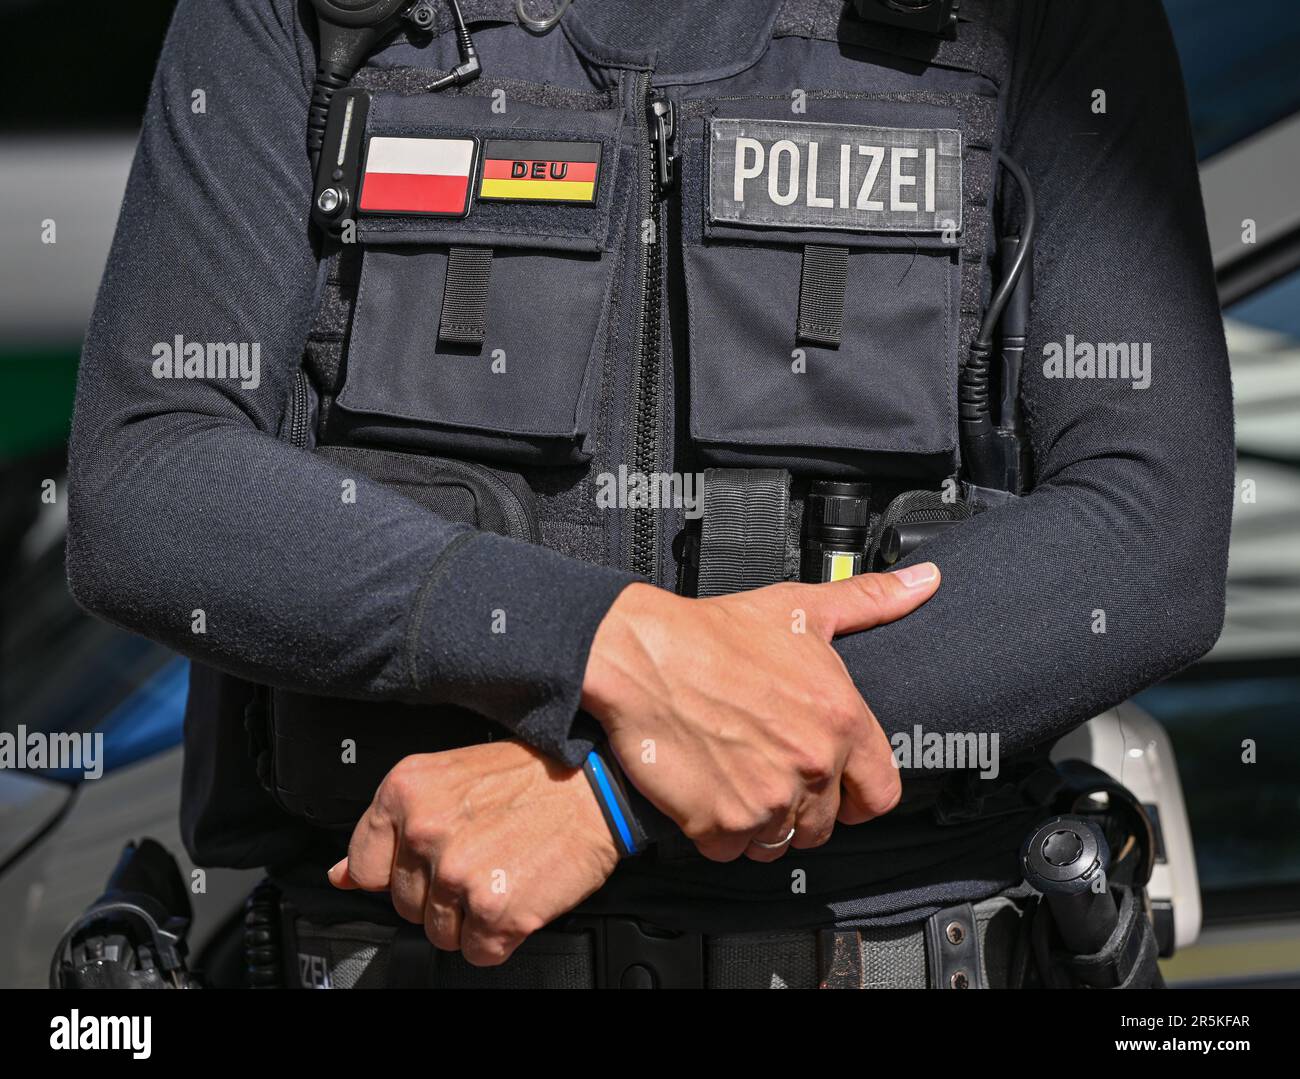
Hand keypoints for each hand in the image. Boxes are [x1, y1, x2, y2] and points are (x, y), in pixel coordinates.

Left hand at [328, 741, 618, 965]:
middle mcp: (426, 831)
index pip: (362, 867)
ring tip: (503, 872)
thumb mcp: (450, 777)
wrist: (599, 786)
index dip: (397, 870)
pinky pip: (478, 952)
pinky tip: (519, 894)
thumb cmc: (533, 775)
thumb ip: (392, 825)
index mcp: (406, 790)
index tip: (426, 860)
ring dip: (470, 917)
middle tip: (481, 856)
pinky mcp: (497, 912)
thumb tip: (341, 875)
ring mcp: (459, 875)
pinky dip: (500, 937)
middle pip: (403, 905)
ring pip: (439, 933)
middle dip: (439, 893)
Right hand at [581, 564, 940, 861]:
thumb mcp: (800, 608)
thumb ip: (870, 601)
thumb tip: (924, 582)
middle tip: (769, 772)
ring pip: (779, 842)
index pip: (880, 793)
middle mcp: (811, 765)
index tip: (836, 786)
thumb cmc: (712, 634)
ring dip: (762, 822)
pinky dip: (720, 833)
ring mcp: (766, 800)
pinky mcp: (719, 823)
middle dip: (801, 806)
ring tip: (737, 779)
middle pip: (824, 824)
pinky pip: (732, 851)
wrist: (641, 655)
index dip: (857, 793)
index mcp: (840, 720)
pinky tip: (709, 792)